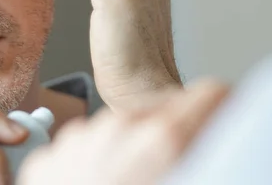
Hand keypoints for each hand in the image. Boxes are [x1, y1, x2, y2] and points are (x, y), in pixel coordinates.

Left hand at [17, 79, 228, 184]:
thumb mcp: (184, 181)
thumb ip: (201, 169)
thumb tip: (216, 158)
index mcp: (162, 142)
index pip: (210, 96)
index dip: (224, 114)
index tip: (224, 131)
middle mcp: (117, 128)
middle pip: (162, 113)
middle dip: (173, 139)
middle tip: (169, 175)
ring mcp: (76, 139)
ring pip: (119, 130)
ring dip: (130, 152)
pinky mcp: (46, 157)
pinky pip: (82, 147)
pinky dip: (93, 166)